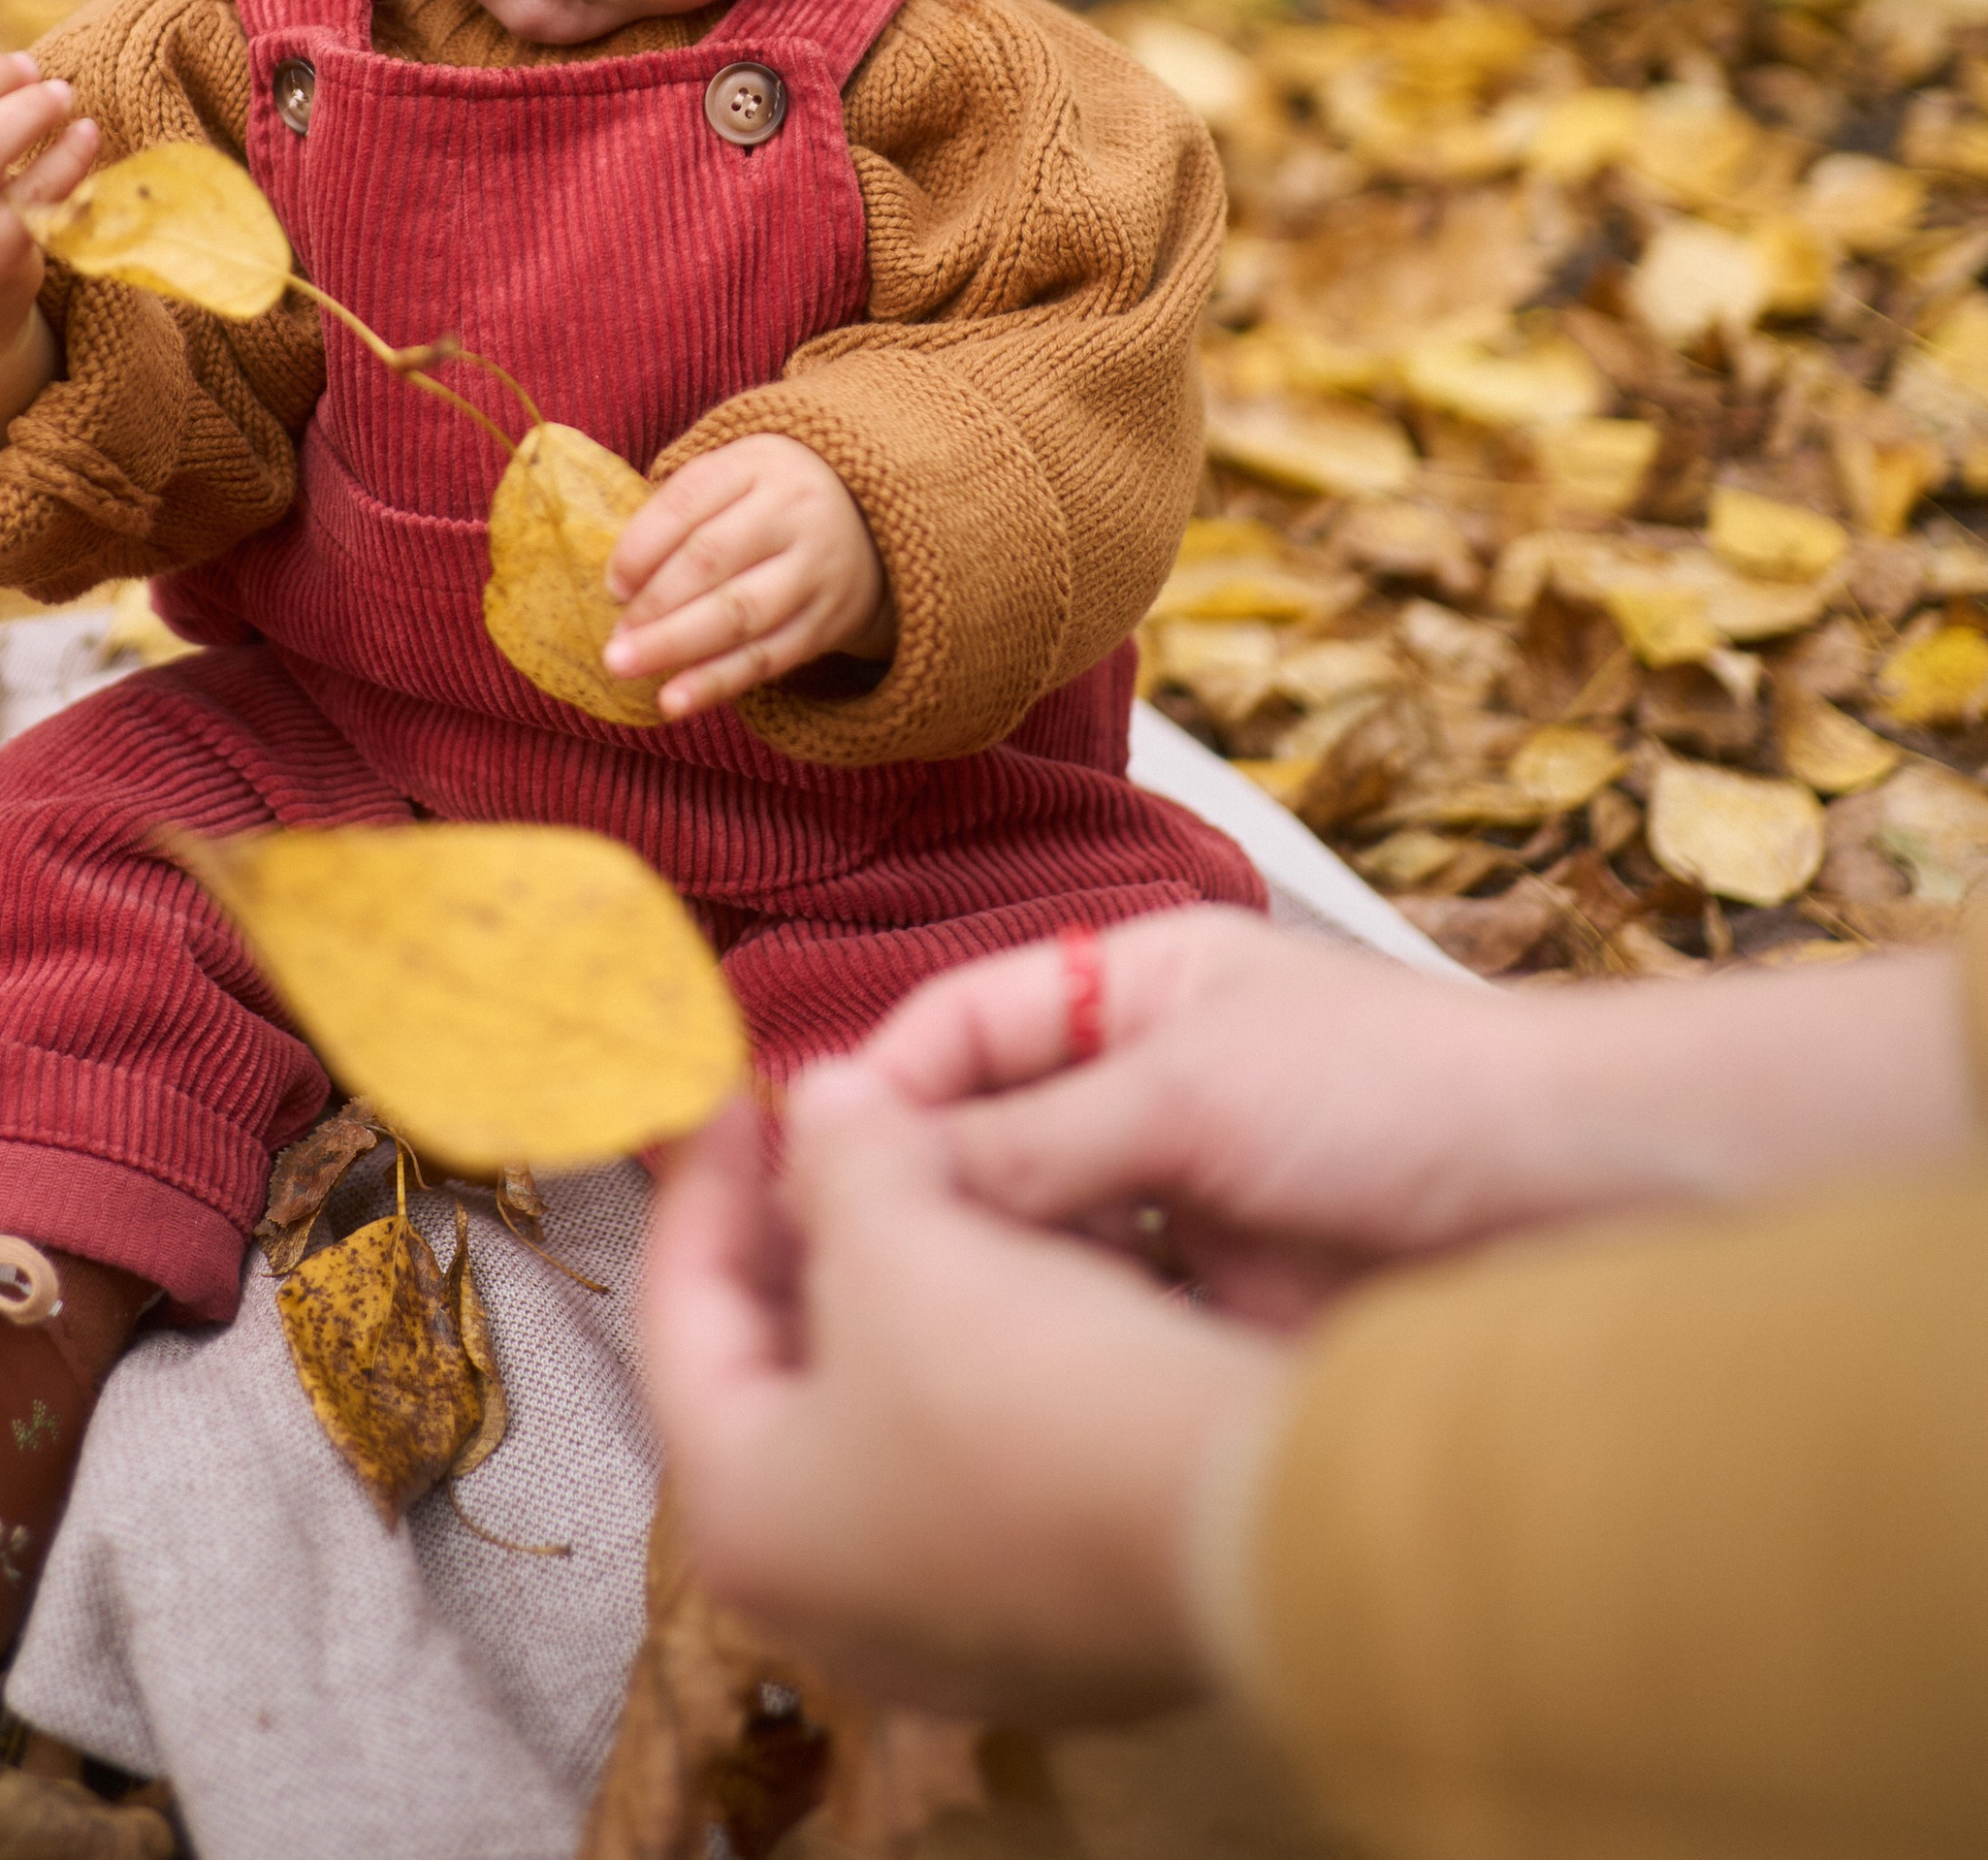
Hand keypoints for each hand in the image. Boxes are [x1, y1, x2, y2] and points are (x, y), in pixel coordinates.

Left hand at [604, 435, 887, 722]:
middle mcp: (793, 511)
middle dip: (653, 604)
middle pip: (711, 560)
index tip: (611, 586)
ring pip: (739, 613)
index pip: (688, 500)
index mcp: (758, 463)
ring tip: (625, 667)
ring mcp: (815, 569)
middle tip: (610, 642)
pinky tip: (674, 701)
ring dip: (675, 645)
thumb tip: (619, 580)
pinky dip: (715, 682)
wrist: (873, 520)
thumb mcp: (736, 474)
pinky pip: (767, 658)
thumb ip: (680, 510)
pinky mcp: (828, 621)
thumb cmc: (772, 497)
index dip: (641, 546)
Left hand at [642, 1062, 1285, 1722]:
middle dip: (806, 1235)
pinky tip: (1020, 1281)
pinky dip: (970, 1362)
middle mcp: (815, 1598)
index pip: (678, 1313)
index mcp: (742, 1516)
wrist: (1247, 1529)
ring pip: (878, 1413)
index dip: (706, 1180)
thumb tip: (820, 1098)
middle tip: (837, 1134)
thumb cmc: (1035, 1394)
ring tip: (934, 1184)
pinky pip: (966, 1462)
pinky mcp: (1036, 1621)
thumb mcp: (905, 1240)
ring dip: (895, 1291)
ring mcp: (933, 1626)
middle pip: (776, 1369)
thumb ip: (840, 1156)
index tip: (742, 1093)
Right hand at [856, 907, 1980, 1325]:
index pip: (957, 1027)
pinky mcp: (1225, 1306)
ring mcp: (1187, 1202)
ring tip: (903, 1348)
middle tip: (828, 1290)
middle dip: (911, 1205)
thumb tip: (865, 1158)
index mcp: (1136, 983)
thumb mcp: (1188, 1091)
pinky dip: (1054, 1347)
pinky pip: (1105, 1322)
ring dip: (981, 1285)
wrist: (1583, 1198)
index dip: (872, 1096)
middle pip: (985, 1144)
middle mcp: (1148, 1085)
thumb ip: (1026, 1134)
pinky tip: (1007, 1390)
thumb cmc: (1403, 1094)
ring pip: (1037, 1246)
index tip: (790, 1180)